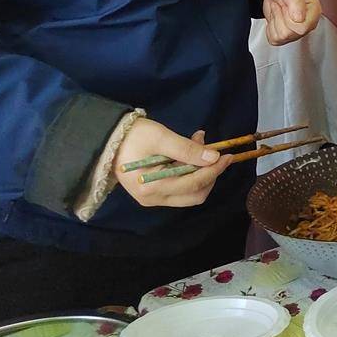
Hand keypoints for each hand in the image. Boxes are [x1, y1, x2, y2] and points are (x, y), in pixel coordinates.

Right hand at [113, 119, 231, 207]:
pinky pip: (180, 188)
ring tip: (199, 146)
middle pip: (195, 195)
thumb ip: (187, 149)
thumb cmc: (133, 137)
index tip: (227, 155)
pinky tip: (189, 154)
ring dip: (201, 172)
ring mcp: (154, 199)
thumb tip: (213, 157)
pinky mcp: (154, 193)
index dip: (214, 170)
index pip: (194, 183)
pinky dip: (190, 173)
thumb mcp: (161, 138)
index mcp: (153, 188)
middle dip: (209, 174)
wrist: (108, 140)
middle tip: (212, 150)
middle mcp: (154, 199)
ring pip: (189, 193)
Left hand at [263, 0, 321, 44]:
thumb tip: (299, 19)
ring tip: (280, 10)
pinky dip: (270, 29)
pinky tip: (277, 18)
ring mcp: (296, 33)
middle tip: (283, 6)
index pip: (301, 28)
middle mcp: (307, 25)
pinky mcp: (285, 37)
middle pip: (288, 33)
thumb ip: (296, 2)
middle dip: (280, 17)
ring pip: (280, 37)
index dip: (289, 18)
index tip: (288, 6)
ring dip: (275, 21)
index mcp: (313, 13)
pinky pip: (274, 40)